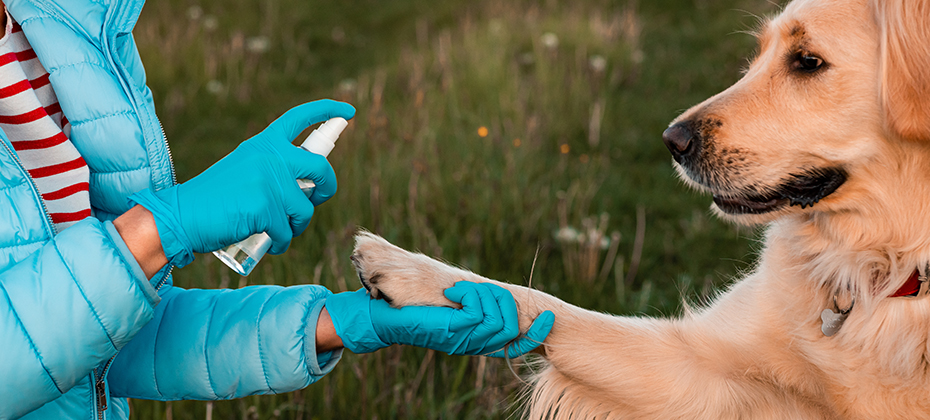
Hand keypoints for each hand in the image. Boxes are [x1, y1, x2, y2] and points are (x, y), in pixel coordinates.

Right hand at [129, 99, 354, 266]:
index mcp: (263, 144)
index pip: (300, 118)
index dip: (327, 111)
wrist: (181, 216)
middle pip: (321, 169)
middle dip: (327, 188)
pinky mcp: (266, 208)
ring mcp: (269, 181)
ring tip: (279, 229)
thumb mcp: (244, 169)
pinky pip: (288, 232)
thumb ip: (273, 169)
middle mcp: (269, 157)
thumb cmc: (213, 199)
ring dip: (297, 224)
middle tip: (318, 198)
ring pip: (305, 208)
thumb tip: (311, 185)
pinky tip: (269, 243)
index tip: (348, 112)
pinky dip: (282, 242)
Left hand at [324, 281, 553, 355]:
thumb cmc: (412, 308)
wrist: (381, 317)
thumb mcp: (449, 304)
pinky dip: (469, 295)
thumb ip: (472, 302)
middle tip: (471, 289)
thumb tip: (492, 294)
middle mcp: (473, 344)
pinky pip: (477, 314)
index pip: (517, 344)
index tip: (548, 318)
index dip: (536, 333)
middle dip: (500, 299)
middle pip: (510, 325)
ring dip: (481, 295)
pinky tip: (452, 293)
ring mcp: (463, 340)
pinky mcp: (451, 331)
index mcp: (477, 340)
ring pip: (497, 320)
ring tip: (457, 291)